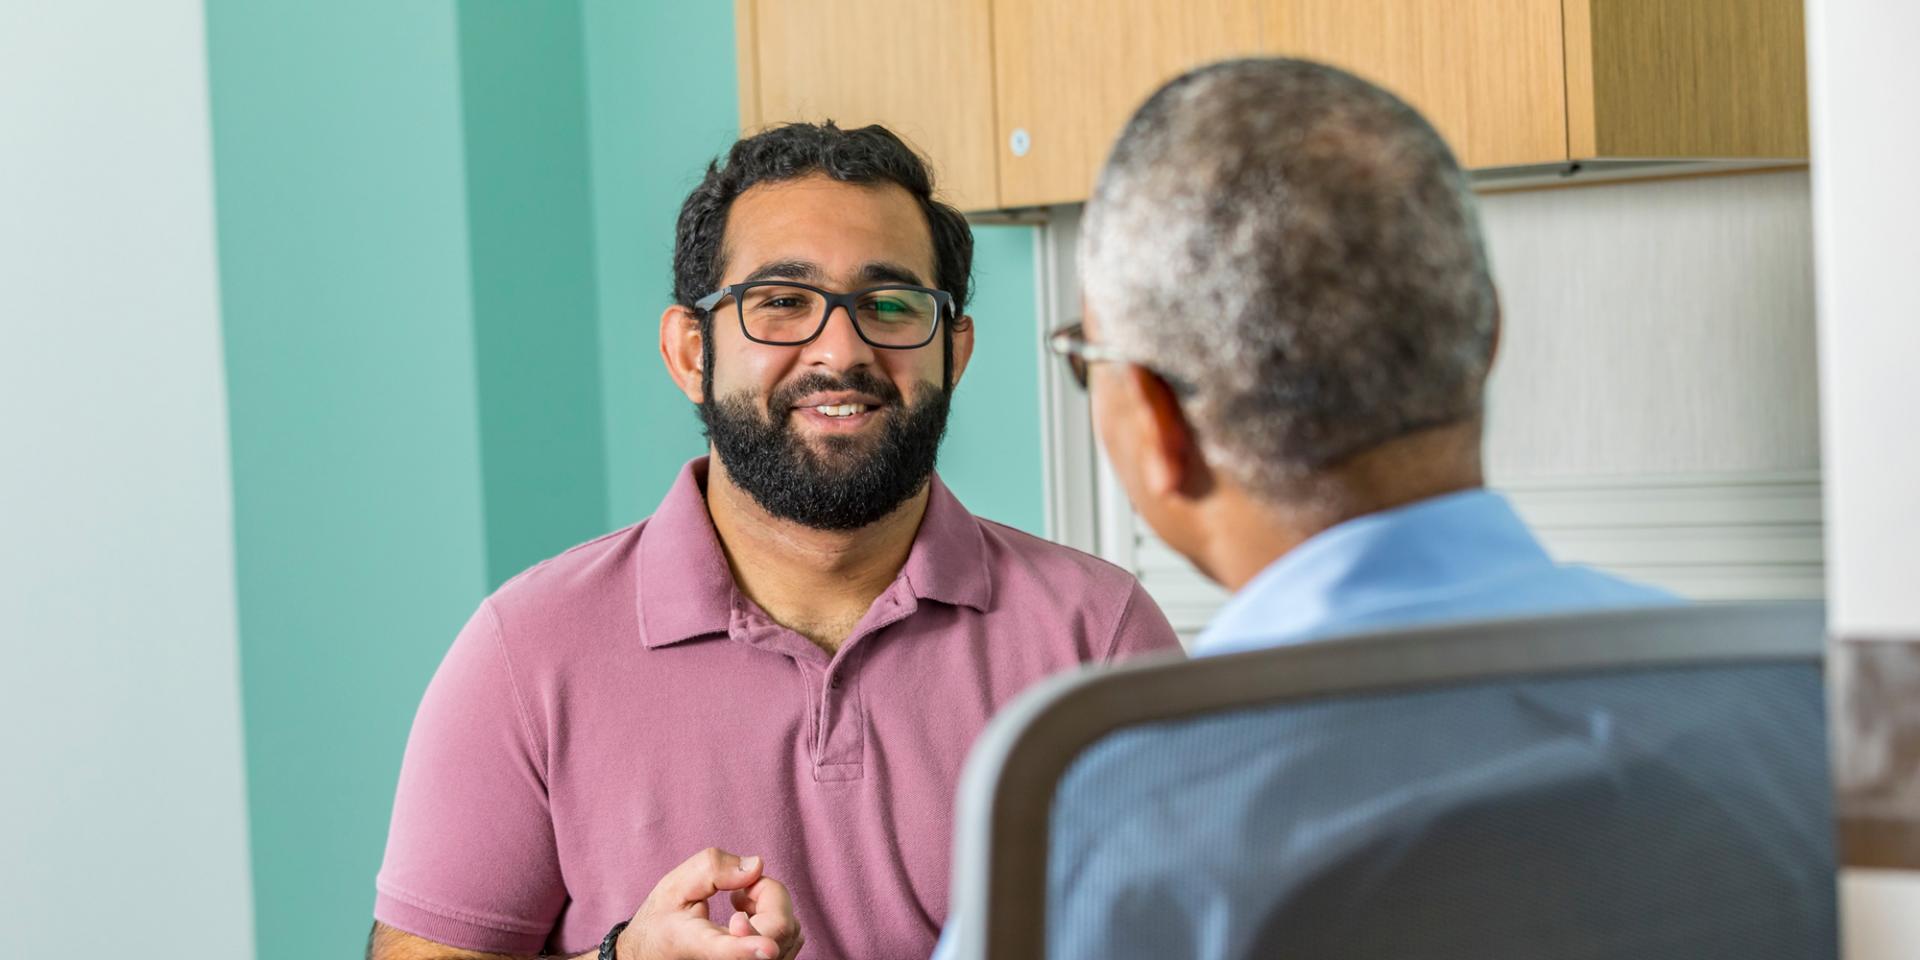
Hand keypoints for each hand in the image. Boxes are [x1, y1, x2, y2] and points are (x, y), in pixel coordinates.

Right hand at [614, 848, 803, 959]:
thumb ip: (711, 869)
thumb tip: (756, 867)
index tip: (768, 948)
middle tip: (738, 890)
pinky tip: (751, 917)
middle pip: (776, 933)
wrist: (655, 953)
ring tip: (739, 904)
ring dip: (773, 907)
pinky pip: (790, 941)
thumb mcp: (674, 887)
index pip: (727, 952)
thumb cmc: (664, 920)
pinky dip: (778, 919)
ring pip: (790, 935)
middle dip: (767, 894)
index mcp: (697, 945)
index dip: (750, 947)